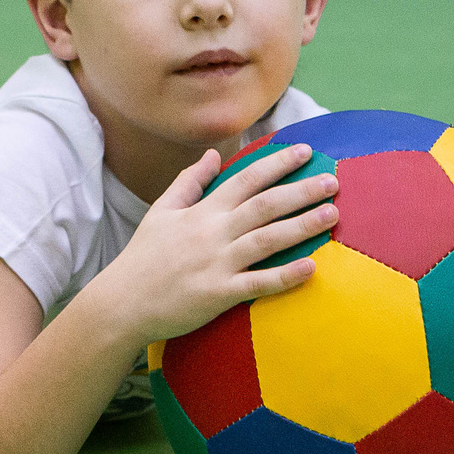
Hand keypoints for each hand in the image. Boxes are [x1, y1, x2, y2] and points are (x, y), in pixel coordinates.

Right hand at [101, 144, 336, 345]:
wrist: (122, 303)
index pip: (246, 179)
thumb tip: (213, 154)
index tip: (303, 151)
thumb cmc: (143, 258)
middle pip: (265, 205)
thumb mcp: (161, 211)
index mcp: (202, 211)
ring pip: (267, 239)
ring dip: (302, 226)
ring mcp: (217, 263)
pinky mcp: (219, 294)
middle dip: (301, 190)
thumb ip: (189, 182)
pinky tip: (311, 268)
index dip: (276, 163)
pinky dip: (285, 276)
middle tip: (332, 180)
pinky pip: (258, 284)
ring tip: (332, 214)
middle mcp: (213, 232)